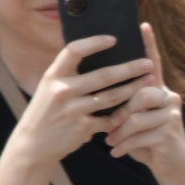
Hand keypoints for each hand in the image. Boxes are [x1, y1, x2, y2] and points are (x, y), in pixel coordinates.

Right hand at [6, 29, 146, 177]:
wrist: (33, 144)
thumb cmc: (46, 112)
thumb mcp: (50, 88)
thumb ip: (69, 75)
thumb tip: (97, 55)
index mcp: (53, 76)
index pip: (74, 51)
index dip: (94, 42)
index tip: (113, 39)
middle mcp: (62, 91)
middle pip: (103, 76)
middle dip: (129, 69)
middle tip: (148, 63)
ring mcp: (73, 110)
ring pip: (112, 97)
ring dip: (134, 90)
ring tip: (150, 83)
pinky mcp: (83, 128)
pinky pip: (110, 119)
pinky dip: (124, 115)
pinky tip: (139, 109)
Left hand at [100, 34, 184, 177]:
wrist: (172, 169)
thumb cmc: (147, 142)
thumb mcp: (136, 120)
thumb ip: (126, 105)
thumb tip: (102, 93)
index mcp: (158, 91)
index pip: (152, 64)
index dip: (149, 44)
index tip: (143, 24)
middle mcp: (168, 98)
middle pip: (140, 92)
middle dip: (120, 111)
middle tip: (109, 126)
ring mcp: (172, 115)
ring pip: (137, 115)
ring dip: (121, 131)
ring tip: (112, 141)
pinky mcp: (171, 133)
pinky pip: (140, 134)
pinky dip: (125, 145)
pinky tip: (117, 152)